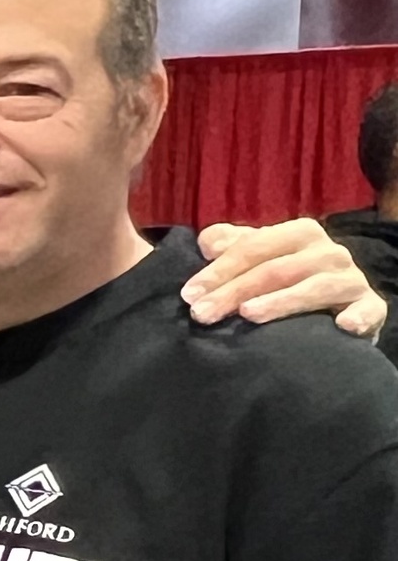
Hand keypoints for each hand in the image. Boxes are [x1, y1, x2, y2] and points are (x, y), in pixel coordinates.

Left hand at [191, 219, 385, 338]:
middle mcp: (330, 252)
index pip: (253, 247)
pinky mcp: (371, 307)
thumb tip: (207, 244)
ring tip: (248, 315)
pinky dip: (359, 317)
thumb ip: (232, 245)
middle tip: (201, 314)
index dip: (219, 270)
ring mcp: (351, 279)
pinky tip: (341, 327)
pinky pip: (368, 310)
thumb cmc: (285, 278)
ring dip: (280, 302)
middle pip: (275, 270)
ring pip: (313, 289)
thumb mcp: (258, 256)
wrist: (334, 306)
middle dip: (234, 291)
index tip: (188, 294)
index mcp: (300, 233)